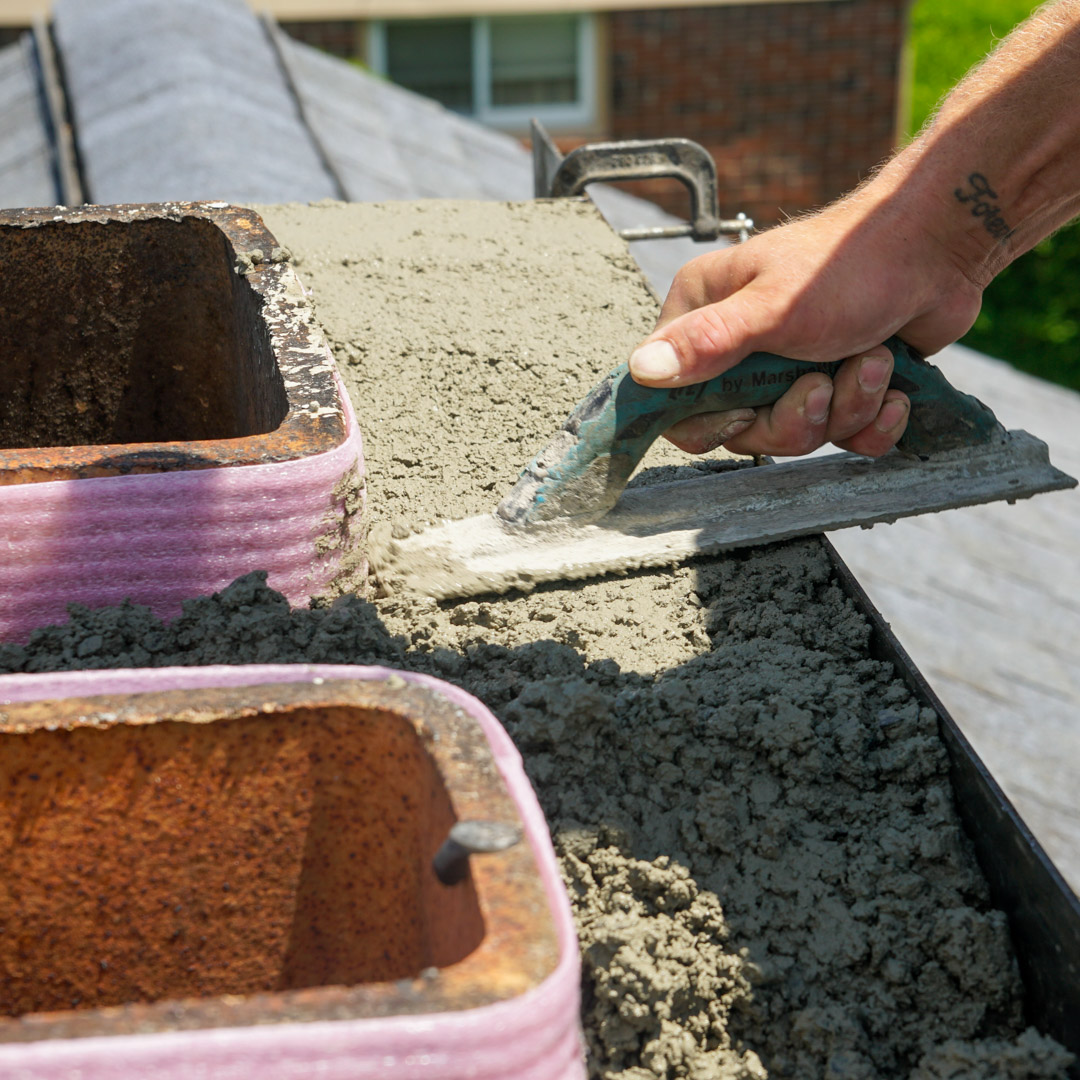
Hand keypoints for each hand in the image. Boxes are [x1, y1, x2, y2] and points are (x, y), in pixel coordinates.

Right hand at [629, 191, 984, 456]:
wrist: (939, 247)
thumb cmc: (849, 263)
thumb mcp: (771, 307)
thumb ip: (706, 341)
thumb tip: (642, 370)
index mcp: (705, 317)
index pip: (674, 400)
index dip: (711, 421)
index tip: (749, 409)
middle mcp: (739, 347)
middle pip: (742, 430)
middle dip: (796, 417)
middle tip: (823, 382)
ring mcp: (789, 370)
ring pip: (799, 434)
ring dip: (846, 408)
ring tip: (871, 361)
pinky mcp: (837, 386)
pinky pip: (844, 437)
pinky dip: (874, 420)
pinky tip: (893, 387)